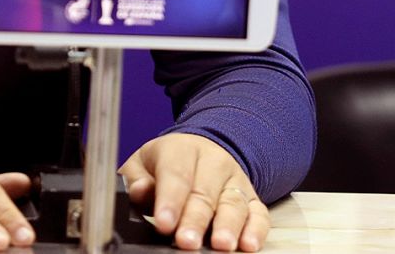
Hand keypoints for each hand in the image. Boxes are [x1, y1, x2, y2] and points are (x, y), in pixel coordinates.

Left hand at [120, 133, 268, 251]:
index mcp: (182, 150)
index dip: (171, 200)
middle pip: (205, 193)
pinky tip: (249, 244)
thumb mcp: (142, 164)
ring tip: (221, 245)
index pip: (177, 174)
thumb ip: (137, 179)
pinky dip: (256, 229)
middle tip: (187, 241)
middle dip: (196, 219)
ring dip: (228, 226)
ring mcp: (235, 180)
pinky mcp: (251, 198)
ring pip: (233, 203)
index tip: (165, 222)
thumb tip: (139, 191)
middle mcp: (214, 162)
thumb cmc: (167, 164)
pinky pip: (258, 213)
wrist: (199, 151)